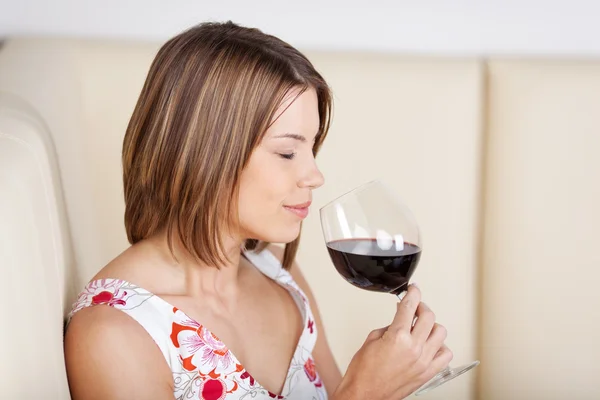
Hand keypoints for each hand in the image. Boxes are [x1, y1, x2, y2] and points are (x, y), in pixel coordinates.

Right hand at [333, 284, 452, 399]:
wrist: (364, 395)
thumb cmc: (363, 372)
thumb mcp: (372, 339)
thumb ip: (389, 326)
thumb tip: (400, 319)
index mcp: (398, 337)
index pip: (410, 306)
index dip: (413, 293)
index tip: (413, 289)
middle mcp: (414, 348)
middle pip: (429, 316)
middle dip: (421, 307)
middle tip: (415, 307)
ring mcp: (423, 361)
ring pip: (441, 333)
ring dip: (431, 326)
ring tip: (421, 326)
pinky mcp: (427, 373)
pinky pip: (445, 354)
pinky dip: (439, 346)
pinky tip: (429, 344)